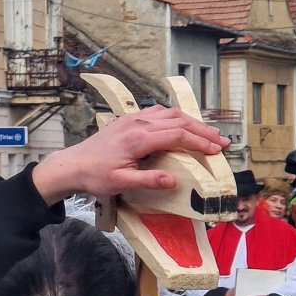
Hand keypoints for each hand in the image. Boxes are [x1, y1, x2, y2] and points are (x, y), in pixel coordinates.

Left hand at [32, 106, 228, 204]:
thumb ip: (148, 181)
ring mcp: (133, 119)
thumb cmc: (95, 176)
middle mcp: (138, 123)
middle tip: (222, 141)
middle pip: (179, 121)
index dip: (201, 143)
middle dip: (203, 131)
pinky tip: (182, 124)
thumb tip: (173, 181)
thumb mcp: (121, 183)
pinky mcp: (129, 119)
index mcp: (139, 139)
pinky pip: (158, 112)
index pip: (179, 136)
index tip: (217, 150)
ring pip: (170, 114)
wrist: (73, 165)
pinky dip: (175, 117)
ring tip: (208, 133)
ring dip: (192, 122)